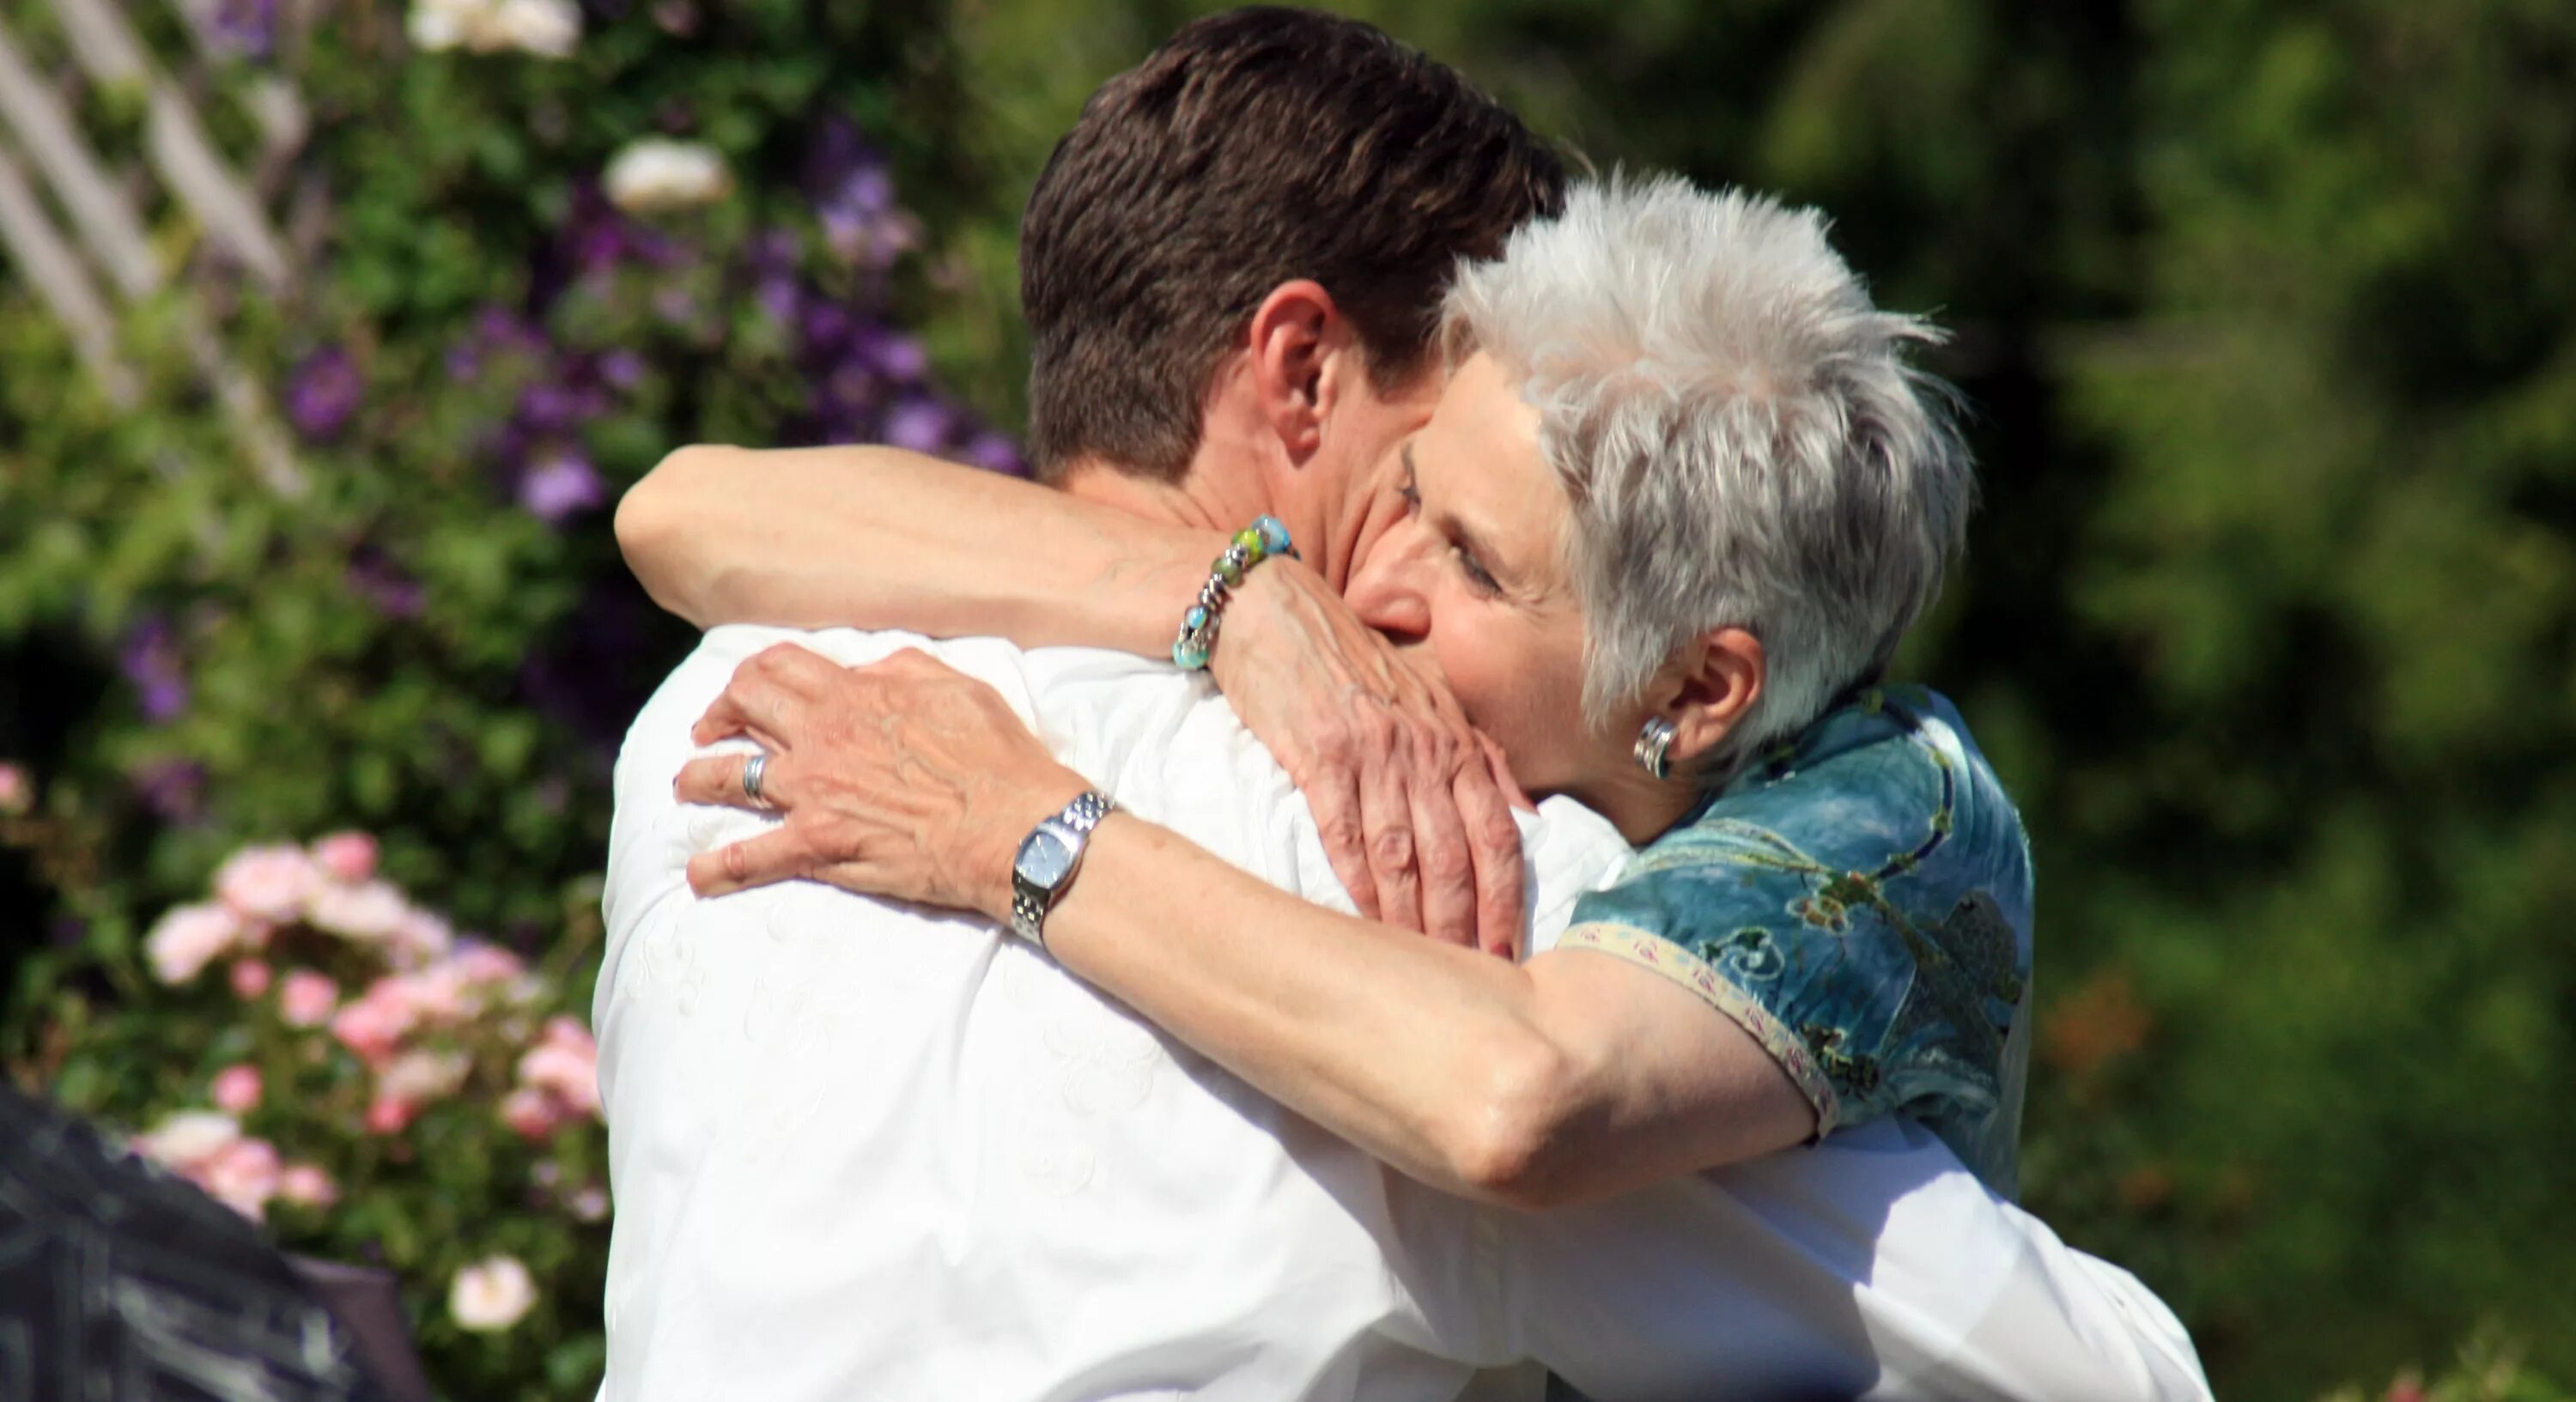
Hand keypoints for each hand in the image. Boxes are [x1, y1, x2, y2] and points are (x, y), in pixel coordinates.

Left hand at [671, 644, 1090, 921]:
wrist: (1014, 827)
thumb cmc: (999, 758)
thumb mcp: (958, 688)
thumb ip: (903, 670)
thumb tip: (867, 671)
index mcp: (855, 695)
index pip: (781, 667)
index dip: (753, 674)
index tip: (747, 690)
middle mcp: (821, 736)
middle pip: (743, 706)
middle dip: (717, 714)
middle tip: (708, 731)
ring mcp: (813, 791)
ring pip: (728, 776)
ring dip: (697, 779)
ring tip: (686, 786)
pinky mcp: (820, 844)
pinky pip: (753, 856)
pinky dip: (719, 868)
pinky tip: (698, 877)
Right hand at [1210, 558, 1528, 955]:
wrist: (1275, 611)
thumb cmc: (1353, 661)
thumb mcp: (1431, 699)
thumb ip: (1480, 757)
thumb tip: (1528, 816)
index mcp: (1456, 742)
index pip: (1499, 836)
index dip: (1509, 900)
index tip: (1511, 953)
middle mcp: (1423, 751)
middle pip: (1456, 857)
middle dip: (1465, 926)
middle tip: (1471, 979)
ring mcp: (1372, 753)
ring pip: (1404, 855)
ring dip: (1415, 920)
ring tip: (1421, 970)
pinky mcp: (1319, 755)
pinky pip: (1345, 832)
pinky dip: (1356, 883)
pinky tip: (1362, 922)